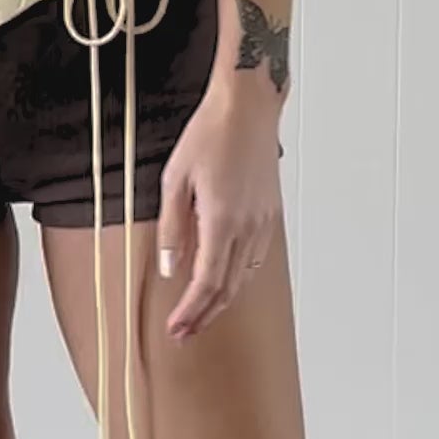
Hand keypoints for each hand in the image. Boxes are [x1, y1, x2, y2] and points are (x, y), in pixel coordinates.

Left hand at [156, 83, 282, 340]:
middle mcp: (247, 227)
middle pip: (227, 289)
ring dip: (222, 300)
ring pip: (243, 277)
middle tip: (185, 331)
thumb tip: (168, 266)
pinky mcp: (270, 213)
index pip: (206, 284)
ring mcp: (263, 221)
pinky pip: (255, 258)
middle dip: (204, 316)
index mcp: (221, 221)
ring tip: (201, 311)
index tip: (176, 328)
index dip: (190, 312)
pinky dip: (238, 276)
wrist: (248, 107)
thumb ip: (171, 228)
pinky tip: (224, 276)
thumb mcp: (175, 179)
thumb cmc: (211, 133)